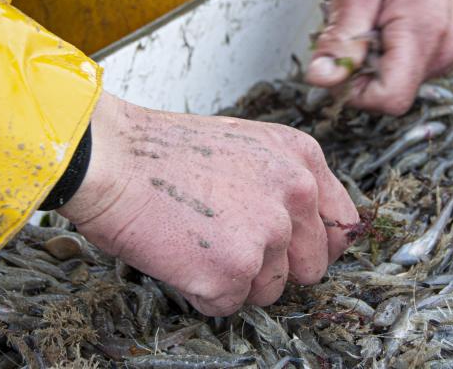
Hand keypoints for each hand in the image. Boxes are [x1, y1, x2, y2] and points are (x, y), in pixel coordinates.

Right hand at [58, 92, 357, 315]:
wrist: (111, 158)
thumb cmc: (162, 151)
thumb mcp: (245, 147)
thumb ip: (283, 183)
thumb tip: (300, 228)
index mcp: (301, 160)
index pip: (341, 223)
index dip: (317, 244)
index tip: (298, 251)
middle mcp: (295, 195)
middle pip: (310, 266)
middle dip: (273, 266)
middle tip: (228, 243)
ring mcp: (267, 235)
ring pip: (268, 290)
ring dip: (235, 279)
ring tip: (198, 241)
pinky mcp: (233, 272)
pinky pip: (228, 304)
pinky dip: (202, 292)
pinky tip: (180, 255)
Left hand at [304, 0, 452, 114]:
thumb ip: (339, 38)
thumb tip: (321, 79)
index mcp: (422, 34)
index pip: (389, 98)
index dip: (354, 90)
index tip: (339, 60)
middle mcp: (442, 51)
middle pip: (390, 94)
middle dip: (359, 72)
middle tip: (352, 27)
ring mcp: (446, 54)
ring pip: (395, 84)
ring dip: (370, 63)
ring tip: (368, 21)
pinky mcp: (442, 53)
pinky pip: (404, 72)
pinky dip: (384, 56)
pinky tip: (381, 26)